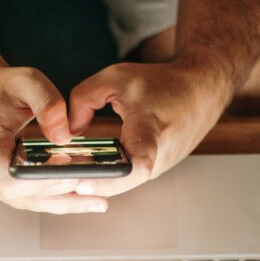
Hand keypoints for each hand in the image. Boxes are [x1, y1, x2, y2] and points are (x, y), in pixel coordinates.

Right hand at [0, 66, 110, 213]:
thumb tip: (64, 137)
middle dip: (61, 190)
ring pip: (32, 202)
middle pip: (24, 195)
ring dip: (66, 202)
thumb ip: (48, 104)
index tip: (67, 165)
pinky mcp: (4, 188)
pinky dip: (60, 199)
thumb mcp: (26, 81)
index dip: (39, 178)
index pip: (9, 177)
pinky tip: (86, 198)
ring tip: (99, 200)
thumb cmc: (1, 89)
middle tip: (96, 181)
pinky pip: (33, 199)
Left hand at [67, 60, 232, 198]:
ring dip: (96, 180)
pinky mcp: (156, 171)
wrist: (200, 91)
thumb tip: (68, 130)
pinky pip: (128, 178)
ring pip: (121, 183)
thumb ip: (83, 99)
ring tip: (68, 172)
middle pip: (119, 182)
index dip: (107, 178)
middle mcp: (159, 157)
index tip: (82, 183)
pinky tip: (90, 167)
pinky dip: (109, 174)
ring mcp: (159, 169)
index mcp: (151, 131)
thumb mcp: (116, 78)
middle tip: (58, 179)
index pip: (133, 165)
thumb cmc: (162, 84)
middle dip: (88, 182)